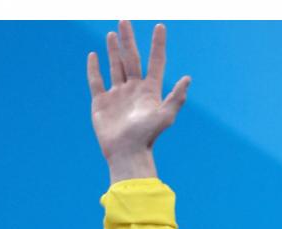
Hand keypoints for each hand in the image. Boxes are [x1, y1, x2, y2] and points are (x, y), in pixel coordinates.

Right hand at [87, 21, 190, 180]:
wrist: (125, 153)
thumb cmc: (146, 137)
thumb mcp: (165, 117)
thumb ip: (176, 98)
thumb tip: (188, 78)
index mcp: (149, 90)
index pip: (155, 62)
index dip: (158, 45)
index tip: (160, 27)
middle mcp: (133, 90)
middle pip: (131, 59)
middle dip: (128, 40)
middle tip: (124, 21)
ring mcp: (117, 95)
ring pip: (115, 67)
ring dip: (113, 50)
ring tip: (112, 34)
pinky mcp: (101, 103)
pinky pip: (96, 82)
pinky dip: (94, 69)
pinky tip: (93, 56)